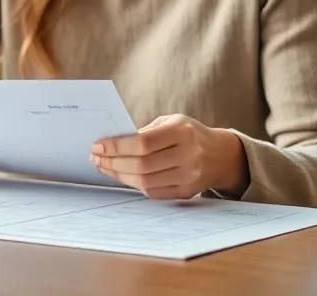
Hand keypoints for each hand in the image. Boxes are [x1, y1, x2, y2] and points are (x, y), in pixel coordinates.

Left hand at [90, 114, 247, 199]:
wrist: (220, 155)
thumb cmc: (189, 134)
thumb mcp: (172, 122)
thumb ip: (145, 132)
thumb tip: (112, 144)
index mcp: (183, 132)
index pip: (143, 143)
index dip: (117, 146)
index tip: (98, 146)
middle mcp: (188, 155)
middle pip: (142, 165)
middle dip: (114, 162)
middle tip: (96, 158)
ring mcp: (189, 176)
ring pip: (145, 182)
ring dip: (120, 175)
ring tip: (105, 167)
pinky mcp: (187, 192)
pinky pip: (153, 192)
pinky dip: (134, 184)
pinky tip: (124, 176)